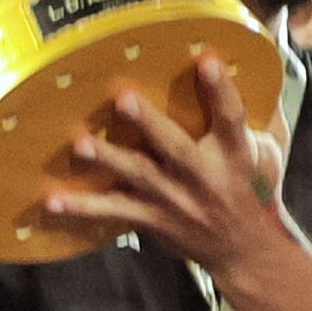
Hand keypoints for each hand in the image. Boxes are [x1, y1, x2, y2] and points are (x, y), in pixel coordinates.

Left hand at [49, 57, 300, 285]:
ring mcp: (173, 199)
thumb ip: (241, 114)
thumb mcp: (259, 152)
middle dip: (149, 123)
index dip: (220, 89)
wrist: (241, 250)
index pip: (231, 117)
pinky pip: (113, 212)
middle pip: (175, 147)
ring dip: (108, 160)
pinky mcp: (151, 218)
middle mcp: (203, 175)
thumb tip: (223, 63)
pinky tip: (52, 202)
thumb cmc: (245, 190)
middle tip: (123, 98)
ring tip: (81, 145)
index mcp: (233, 153)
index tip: (206, 60)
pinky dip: (82, 208)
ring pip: (139, 176)